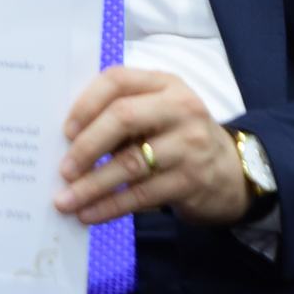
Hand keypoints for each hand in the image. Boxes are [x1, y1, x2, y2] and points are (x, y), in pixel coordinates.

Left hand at [54, 66, 247, 226]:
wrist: (230, 172)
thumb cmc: (175, 137)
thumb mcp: (155, 113)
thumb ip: (119, 114)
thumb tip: (66, 140)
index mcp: (164, 83)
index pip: (117, 80)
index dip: (86, 103)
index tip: (65, 131)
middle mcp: (180, 108)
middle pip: (123, 117)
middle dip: (87, 146)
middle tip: (63, 170)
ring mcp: (190, 144)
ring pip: (130, 162)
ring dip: (92, 184)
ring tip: (66, 200)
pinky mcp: (193, 180)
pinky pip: (142, 194)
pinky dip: (111, 206)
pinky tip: (90, 214)